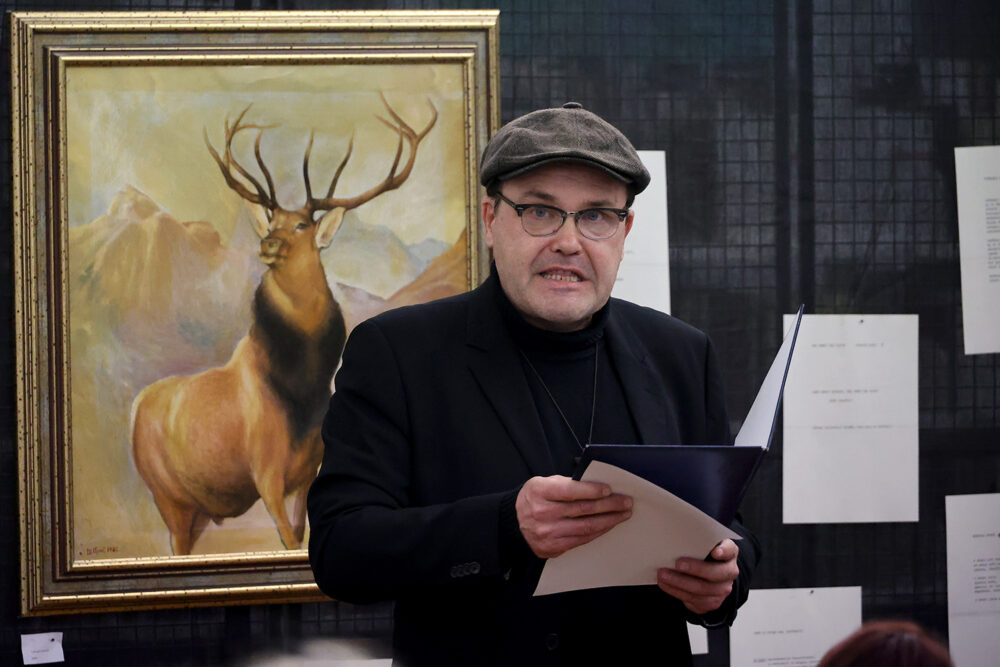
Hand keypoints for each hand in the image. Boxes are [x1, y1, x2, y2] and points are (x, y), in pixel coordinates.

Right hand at [515, 475, 632, 558]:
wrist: (514, 522)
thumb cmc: (535, 498)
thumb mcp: (544, 483)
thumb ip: (567, 484)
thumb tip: (598, 488)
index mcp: (540, 492)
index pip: (570, 491)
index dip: (592, 490)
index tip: (609, 489)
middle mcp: (542, 513)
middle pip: (583, 510)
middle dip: (609, 505)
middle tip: (626, 502)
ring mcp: (547, 533)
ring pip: (586, 527)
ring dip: (609, 521)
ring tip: (623, 514)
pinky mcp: (553, 547)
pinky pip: (581, 540)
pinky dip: (598, 532)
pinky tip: (608, 525)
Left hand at [657, 539, 738, 614]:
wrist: (708, 575)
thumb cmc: (702, 554)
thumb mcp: (704, 543)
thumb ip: (697, 539)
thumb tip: (676, 533)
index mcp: (729, 553)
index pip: (730, 550)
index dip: (724, 551)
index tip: (715, 551)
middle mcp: (729, 572)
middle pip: (715, 573)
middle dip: (695, 569)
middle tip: (677, 563)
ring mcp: (722, 590)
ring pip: (701, 589)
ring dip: (679, 582)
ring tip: (663, 574)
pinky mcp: (711, 603)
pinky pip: (693, 600)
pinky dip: (675, 591)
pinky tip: (665, 584)